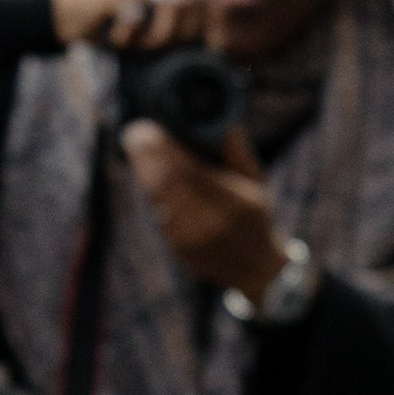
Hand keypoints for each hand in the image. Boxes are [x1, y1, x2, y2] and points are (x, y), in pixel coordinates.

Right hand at [52, 0, 217, 50]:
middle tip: (160, 48)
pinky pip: (137, 17)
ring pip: (174, 3)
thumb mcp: (155, 20)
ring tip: (139, 45)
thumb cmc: (115, 22)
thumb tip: (220, 43)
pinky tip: (117, 39)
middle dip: (185, 32)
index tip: (206, 46)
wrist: (64, 16)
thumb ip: (185, 21)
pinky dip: (129, 37)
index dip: (212, 17)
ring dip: (158, 36)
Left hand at [121, 119, 285, 301]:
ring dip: (144, 171)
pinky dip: (151, 190)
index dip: (165, 150)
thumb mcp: (258, 184)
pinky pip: (158, 213)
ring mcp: (190, 239)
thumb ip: (241, 156)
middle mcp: (208, 223)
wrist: (255, 268)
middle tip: (135, 132)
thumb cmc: (256, 217)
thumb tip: (228, 126)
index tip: (150, 129)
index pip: (188, 172)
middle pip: (165, 183)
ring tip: (137, 146)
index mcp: (232, 203)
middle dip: (146, 156)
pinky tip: (147, 172)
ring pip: (157, 198)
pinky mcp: (177, 247)